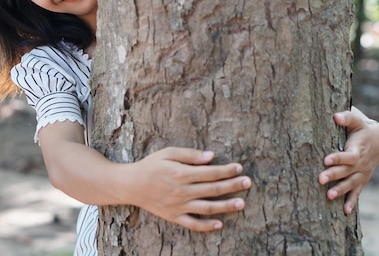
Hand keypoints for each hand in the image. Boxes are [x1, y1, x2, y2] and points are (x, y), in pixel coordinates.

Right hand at [123, 147, 251, 231]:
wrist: (130, 185)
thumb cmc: (150, 165)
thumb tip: (211, 157)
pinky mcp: (174, 216)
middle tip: (248, 182)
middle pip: (213, 189)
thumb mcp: (168, 153)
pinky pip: (193, 224)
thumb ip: (190, 155)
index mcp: (181, 173)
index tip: (239, 167)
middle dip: (232, 185)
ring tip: (241, 203)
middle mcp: (182, 191)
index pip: (210, 172)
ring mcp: (178, 206)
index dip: (227, 170)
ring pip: (207, 208)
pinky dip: (207, 225)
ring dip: (226, 206)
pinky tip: (219, 223)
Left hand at [319, 106, 378, 214]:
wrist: (378, 141)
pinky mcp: (361, 179)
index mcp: (357, 149)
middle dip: (333, 175)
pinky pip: (357, 192)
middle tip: (320, 180)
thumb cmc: (361, 128)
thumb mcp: (357, 121)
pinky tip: (345, 211)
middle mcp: (360, 164)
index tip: (326, 159)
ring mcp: (361, 173)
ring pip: (351, 184)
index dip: (338, 158)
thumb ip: (347, 117)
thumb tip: (335, 116)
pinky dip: (352, 201)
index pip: (348, 156)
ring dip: (340, 191)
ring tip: (328, 196)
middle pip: (346, 171)